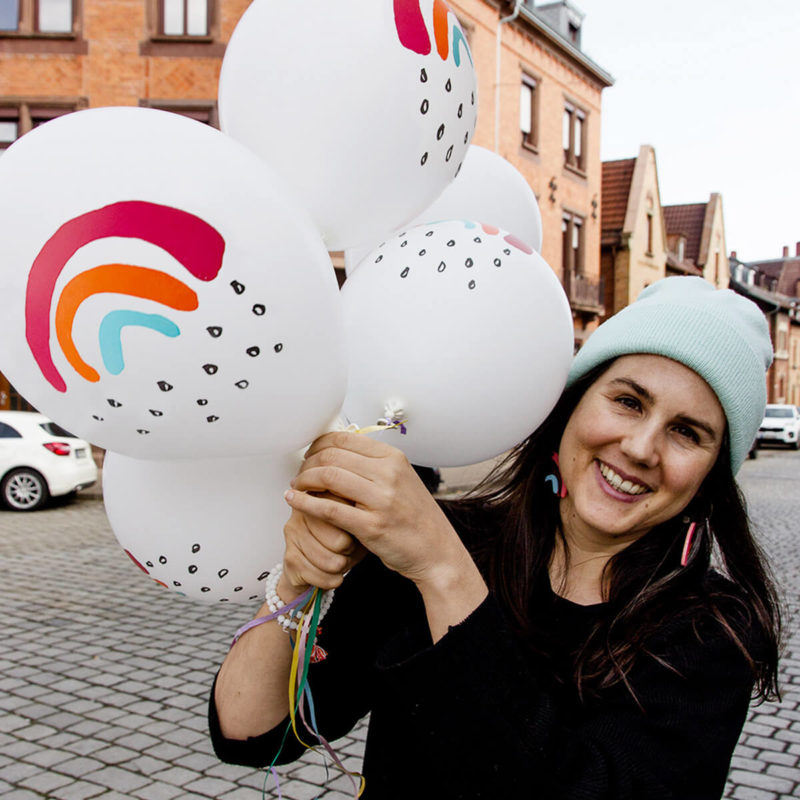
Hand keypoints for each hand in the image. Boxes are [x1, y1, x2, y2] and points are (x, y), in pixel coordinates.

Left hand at [285, 432, 467, 588]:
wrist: (436, 551)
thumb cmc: (415, 518)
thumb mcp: (401, 480)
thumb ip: (374, 465)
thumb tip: (339, 451)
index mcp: (393, 458)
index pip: (344, 438)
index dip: (318, 445)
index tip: (308, 455)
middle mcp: (389, 473)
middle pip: (332, 455)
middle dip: (307, 462)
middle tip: (299, 473)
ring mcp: (381, 500)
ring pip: (328, 476)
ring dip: (304, 480)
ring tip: (296, 487)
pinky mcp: (371, 526)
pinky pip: (329, 509)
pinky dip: (305, 503)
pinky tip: (294, 501)